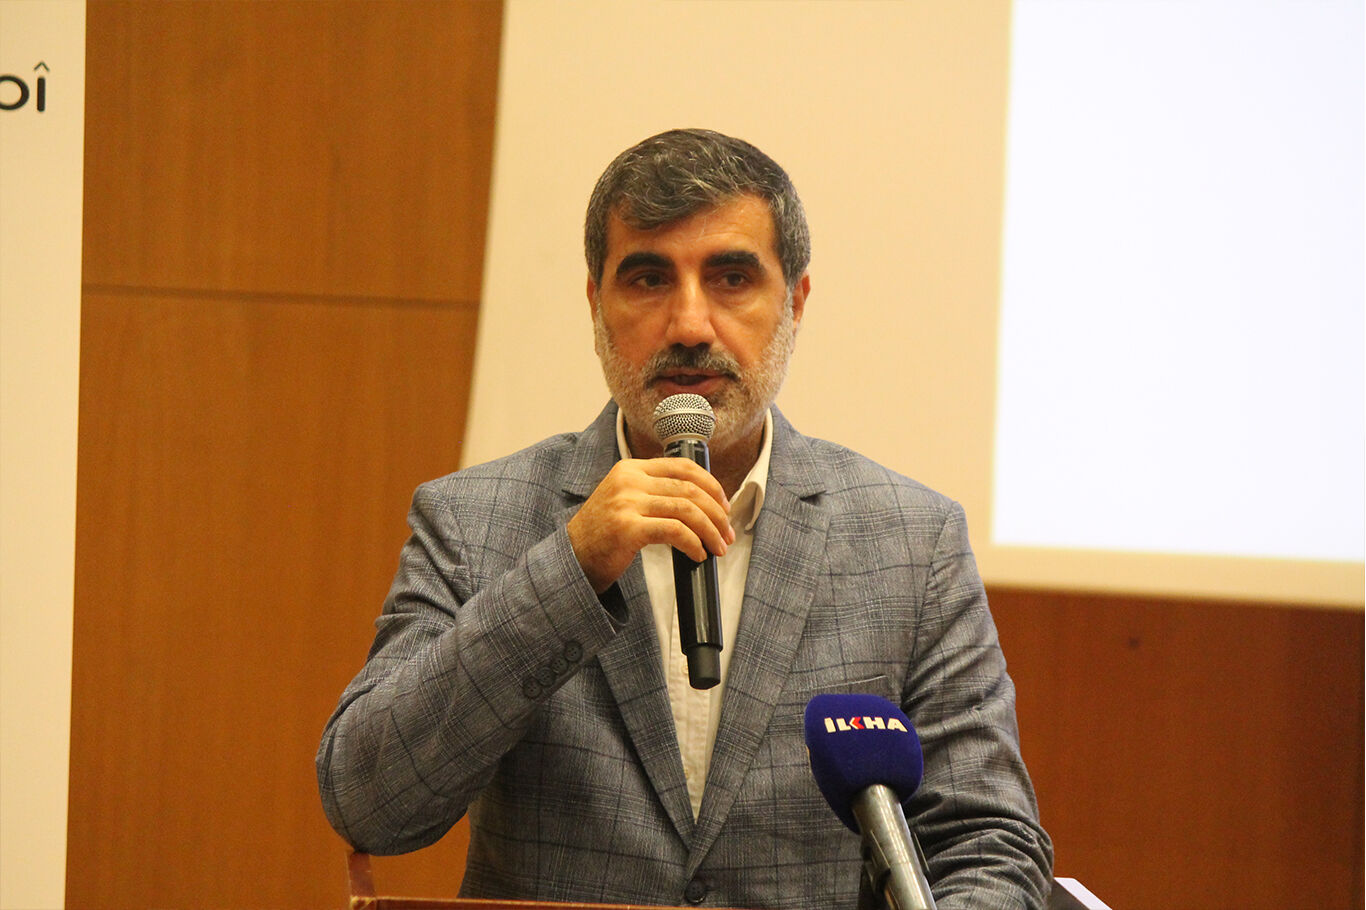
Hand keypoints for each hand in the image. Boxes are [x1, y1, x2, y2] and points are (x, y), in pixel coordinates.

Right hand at [568, 458, 736, 592]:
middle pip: (689, 489)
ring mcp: (627, 503)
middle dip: (717, 513)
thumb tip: (702, 502)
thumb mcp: (624, 500)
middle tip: (727, 533)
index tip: (725, 505)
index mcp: (630, 469)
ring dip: (710, 531)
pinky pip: (675, 531)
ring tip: (719, 547)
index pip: (682, 466)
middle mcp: (629, 480)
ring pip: (687, 509)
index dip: (711, 485)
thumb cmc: (603, 535)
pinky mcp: (628, 528)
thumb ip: (653, 492)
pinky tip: (698, 555)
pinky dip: (693, 544)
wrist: (572, 558)